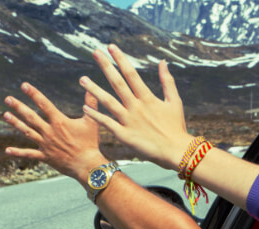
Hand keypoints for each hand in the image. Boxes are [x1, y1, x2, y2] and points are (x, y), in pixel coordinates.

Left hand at [3, 83, 107, 182]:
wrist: (87, 165)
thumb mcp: (91, 121)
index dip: (33, 94)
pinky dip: (18, 152)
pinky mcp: (45, 156)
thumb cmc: (90, 143)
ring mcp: (45, 144)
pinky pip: (29, 153)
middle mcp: (50, 132)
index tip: (24, 85)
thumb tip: (90, 86)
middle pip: (31, 117)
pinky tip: (7, 150)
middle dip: (18, 106)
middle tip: (8, 98)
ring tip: (5, 115)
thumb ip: (90, 103)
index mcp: (60, 122)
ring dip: (16, 123)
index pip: (44, 104)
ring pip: (27, 131)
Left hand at [79, 44, 193, 170]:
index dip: (121, 59)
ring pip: (109, 102)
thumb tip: (162, 61)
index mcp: (147, 97)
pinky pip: (107, 123)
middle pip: (118, 83)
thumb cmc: (176, 127)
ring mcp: (129, 121)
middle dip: (106, 66)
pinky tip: (85, 108)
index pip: (131, 74)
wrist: (176, 151)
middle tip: (95, 52)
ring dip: (94, 89)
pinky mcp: (124, 135)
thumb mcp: (174, 101)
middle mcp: (136, 106)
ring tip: (82, 79)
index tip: (111, 47)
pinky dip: (96, 116)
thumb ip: (167, 80)